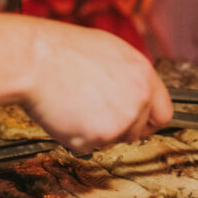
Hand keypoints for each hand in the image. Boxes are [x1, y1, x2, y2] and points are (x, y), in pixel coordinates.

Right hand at [22, 20, 172, 152]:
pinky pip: (90, 146)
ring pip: (114, 140)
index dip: (147, 120)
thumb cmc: (62, 51)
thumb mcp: (109, 51)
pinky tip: (65, 112)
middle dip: (119, 127)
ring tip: (75, 104)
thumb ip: (128, 75)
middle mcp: (139, 98)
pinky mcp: (100, 136)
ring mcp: (122, 119)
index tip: (138, 123)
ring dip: (97, 131)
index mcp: (143, 74)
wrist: (34, 59)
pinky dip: (76, 137)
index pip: (163, 112)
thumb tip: (132, 90)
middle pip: (138, 131)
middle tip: (93, 111)